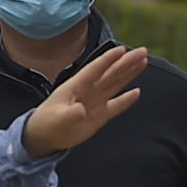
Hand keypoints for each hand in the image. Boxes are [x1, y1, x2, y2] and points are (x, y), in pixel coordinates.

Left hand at [22, 46, 148, 156]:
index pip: (95, 69)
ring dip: (129, 73)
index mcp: (76, 86)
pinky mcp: (99, 115)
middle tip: (142, 51)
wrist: (43, 137)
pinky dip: (126, 100)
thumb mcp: (56, 119)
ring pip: (115, 84)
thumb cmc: (46, 123)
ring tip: (143, 61)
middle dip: (126, 62)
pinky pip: (115, 105)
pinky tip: (137, 92)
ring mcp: (95, 102)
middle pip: (110, 73)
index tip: (121, 49)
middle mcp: (88, 91)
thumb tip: (80, 111)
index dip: (108, 59)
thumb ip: (69, 114)